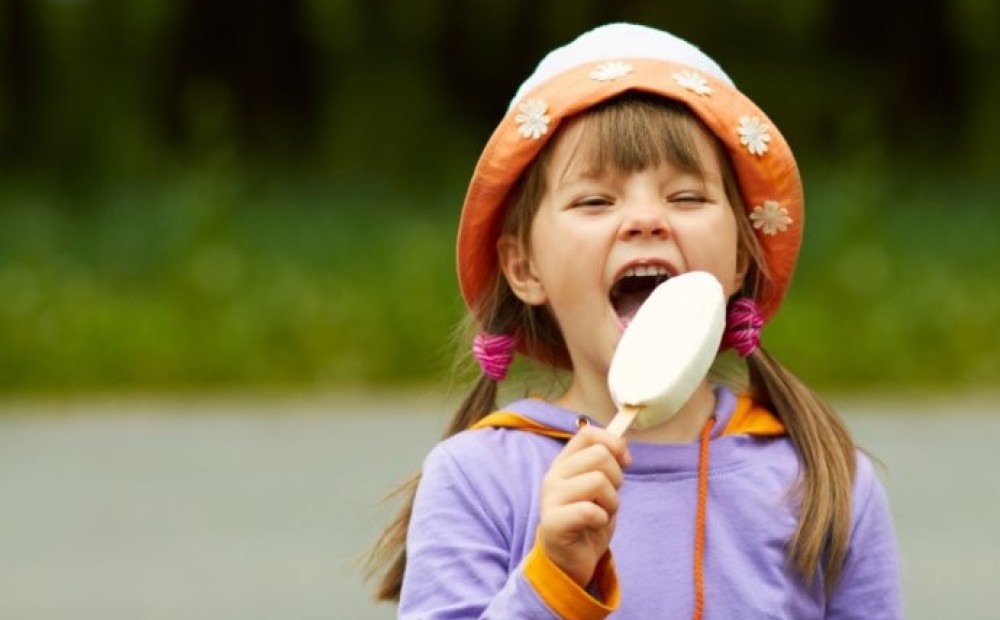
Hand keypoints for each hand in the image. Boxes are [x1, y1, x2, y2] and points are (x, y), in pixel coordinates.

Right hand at [539, 425, 630, 588]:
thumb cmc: (586, 520)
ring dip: (611, 501)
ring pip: (598, 481)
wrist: (568, 560)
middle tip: (608, 497)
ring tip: (602, 513)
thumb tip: (623, 449)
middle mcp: (554, 475)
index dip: (613, 443)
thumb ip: (605, 464)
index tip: (624, 462)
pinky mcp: (554, 522)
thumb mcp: (598, 486)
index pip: (587, 434)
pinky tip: (594, 525)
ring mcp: (551, 498)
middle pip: (599, 455)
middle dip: (616, 477)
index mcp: (564, 463)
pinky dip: (602, 519)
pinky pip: (590, 510)